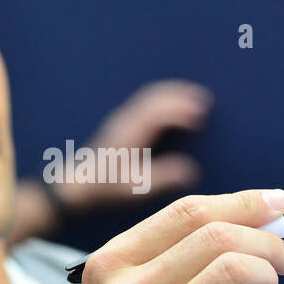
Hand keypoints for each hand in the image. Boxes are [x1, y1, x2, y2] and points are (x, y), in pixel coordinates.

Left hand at [51, 79, 211, 214]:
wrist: (78, 186)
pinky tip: (175, 107)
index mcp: (130, 134)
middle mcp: (126, 121)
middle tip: (206, 99)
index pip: (158, 113)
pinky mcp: (122, 124)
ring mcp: (123, 120)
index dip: (181, 111)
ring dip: (173, 94)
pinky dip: (164, 99)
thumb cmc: (106, 189)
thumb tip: (191, 171)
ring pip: (151, 97)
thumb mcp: (135, 188)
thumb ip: (163, 179)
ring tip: (196, 98)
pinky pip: (147, 103)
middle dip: (181, 95)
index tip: (201, 115)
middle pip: (155, 98)